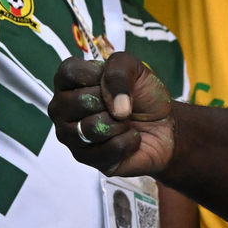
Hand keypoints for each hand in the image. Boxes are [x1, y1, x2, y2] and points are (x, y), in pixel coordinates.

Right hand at [48, 52, 175, 175]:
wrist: (164, 125)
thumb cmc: (145, 97)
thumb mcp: (137, 69)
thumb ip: (119, 71)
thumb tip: (113, 103)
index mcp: (69, 82)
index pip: (69, 73)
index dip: (98, 76)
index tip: (113, 81)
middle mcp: (63, 109)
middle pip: (80, 101)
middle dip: (112, 102)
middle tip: (121, 106)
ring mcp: (70, 135)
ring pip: (91, 128)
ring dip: (121, 123)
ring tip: (125, 122)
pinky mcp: (85, 158)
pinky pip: (109, 148)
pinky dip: (129, 140)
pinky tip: (129, 137)